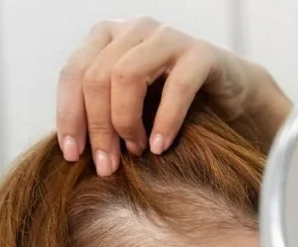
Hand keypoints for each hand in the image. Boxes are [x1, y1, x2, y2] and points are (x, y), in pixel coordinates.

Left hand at [56, 17, 290, 176]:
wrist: (228, 99)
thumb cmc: (167, 108)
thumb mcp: (126, 108)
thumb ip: (98, 116)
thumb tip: (70, 151)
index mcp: (107, 38)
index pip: (73, 73)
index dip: (69, 116)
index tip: (72, 156)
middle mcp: (134, 30)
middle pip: (97, 76)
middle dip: (98, 127)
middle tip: (107, 166)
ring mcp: (168, 37)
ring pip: (127, 75)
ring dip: (126, 122)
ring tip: (136, 153)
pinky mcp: (201, 53)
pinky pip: (176, 86)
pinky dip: (165, 121)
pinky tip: (159, 147)